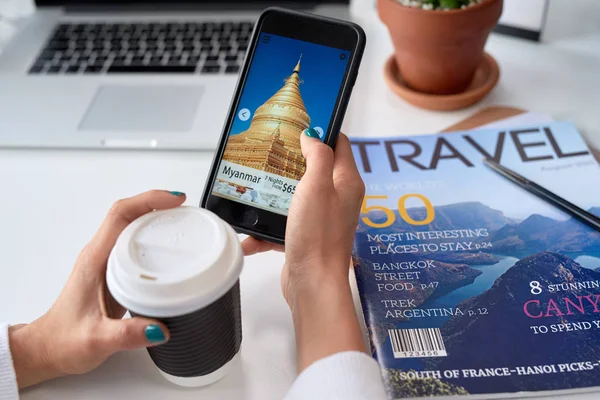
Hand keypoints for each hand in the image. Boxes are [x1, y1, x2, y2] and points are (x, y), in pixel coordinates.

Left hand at [9, 190, 186, 388]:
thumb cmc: (64, 340)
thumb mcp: (96, 340)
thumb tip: (161, 327)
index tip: (174, 201)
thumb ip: (128, 334)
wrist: (48, 349)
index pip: (120, 215)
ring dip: (157, 218)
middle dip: (158, 204)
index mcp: (94, 259)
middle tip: (186, 209)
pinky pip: (134, 243)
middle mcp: (99, 255)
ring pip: (131, 226)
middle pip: (129, 213)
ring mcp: (105, 261)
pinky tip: (170, 248)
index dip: (149, 201)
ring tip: (183, 222)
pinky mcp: (112, 271)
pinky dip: (154, 237)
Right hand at [242, 132, 366, 370]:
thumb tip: (312, 136)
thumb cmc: (318, 234)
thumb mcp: (318, 186)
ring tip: (254, 185)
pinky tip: (249, 232)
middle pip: (315, 168)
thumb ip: (318, 156)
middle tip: (270, 149)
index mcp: (346, 182)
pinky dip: (267, 228)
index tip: (298, 122)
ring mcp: (322, 218)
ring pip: (296, 195)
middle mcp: (338, 198)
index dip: (322, 130)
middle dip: (292, 160)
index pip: (339, 144)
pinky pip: (284, 224)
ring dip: (275, 194)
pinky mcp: (306, 237)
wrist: (312, 284)